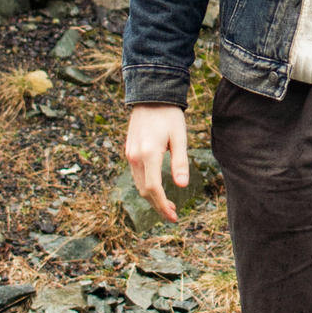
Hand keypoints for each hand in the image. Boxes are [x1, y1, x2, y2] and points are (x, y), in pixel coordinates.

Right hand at [124, 104, 188, 222]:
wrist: (151, 96)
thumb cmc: (169, 116)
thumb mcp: (179, 138)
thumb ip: (180, 162)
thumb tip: (182, 186)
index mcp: (148, 154)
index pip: (153, 188)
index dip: (163, 205)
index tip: (174, 216)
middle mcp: (135, 156)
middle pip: (144, 191)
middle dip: (158, 206)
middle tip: (173, 215)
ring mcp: (130, 154)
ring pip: (139, 184)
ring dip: (152, 198)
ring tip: (168, 206)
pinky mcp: (129, 151)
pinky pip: (136, 175)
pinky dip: (147, 186)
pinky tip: (158, 189)